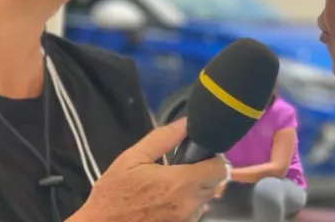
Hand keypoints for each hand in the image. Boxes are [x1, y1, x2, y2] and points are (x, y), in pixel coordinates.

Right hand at [71, 119, 226, 221]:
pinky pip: (192, 214)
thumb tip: (186, 122)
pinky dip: (185, 206)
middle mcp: (190, 205)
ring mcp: (186, 220)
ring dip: (195, 191)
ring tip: (170, 186)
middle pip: (214, 184)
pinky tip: (165, 201)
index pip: (220, 169)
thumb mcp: (132, 159)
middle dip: (204, 173)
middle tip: (183, 168)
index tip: (200, 154)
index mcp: (181, 183)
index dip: (213, 159)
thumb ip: (162, 138)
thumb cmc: (114, 193)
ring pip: (204, 200)